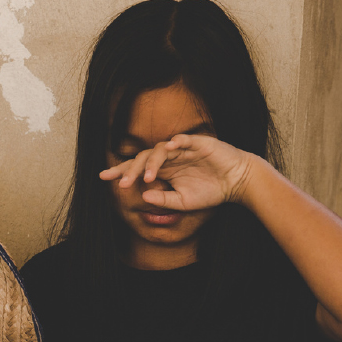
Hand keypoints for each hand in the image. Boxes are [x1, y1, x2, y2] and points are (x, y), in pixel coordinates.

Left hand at [98, 133, 260, 210]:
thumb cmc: (211, 191)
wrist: (237, 182)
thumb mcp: (183, 202)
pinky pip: (185, 140)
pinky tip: (170, 147)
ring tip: (147, 177)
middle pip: (144, 157)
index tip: (103, 177)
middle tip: (122, 183)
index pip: (138, 168)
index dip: (121, 171)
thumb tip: (144, 196)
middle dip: (131, 169)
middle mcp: (170, 158)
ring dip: (152, 163)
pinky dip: (178, 142)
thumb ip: (163, 200)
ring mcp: (183, 149)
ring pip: (161, 150)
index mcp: (164, 171)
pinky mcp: (199, 143)